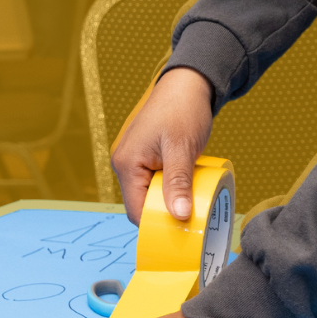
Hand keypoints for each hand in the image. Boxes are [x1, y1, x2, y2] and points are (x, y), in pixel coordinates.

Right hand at [112, 67, 212, 223]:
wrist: (187, 83)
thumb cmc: (183, 110)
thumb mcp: (182, 148)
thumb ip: (178, 182)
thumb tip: (179, 215)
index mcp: (127, 163)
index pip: (136, 210)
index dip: (156, 225)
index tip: (181, 233)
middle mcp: (125, 163)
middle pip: (141, 204)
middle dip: (164, 214)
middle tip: (191, 220)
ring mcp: (135, 160)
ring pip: (149, 194)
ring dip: (169, 200)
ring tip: (191, 204)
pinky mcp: (146, 156)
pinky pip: (154, 182)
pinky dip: (170, 189)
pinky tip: (186, 190)